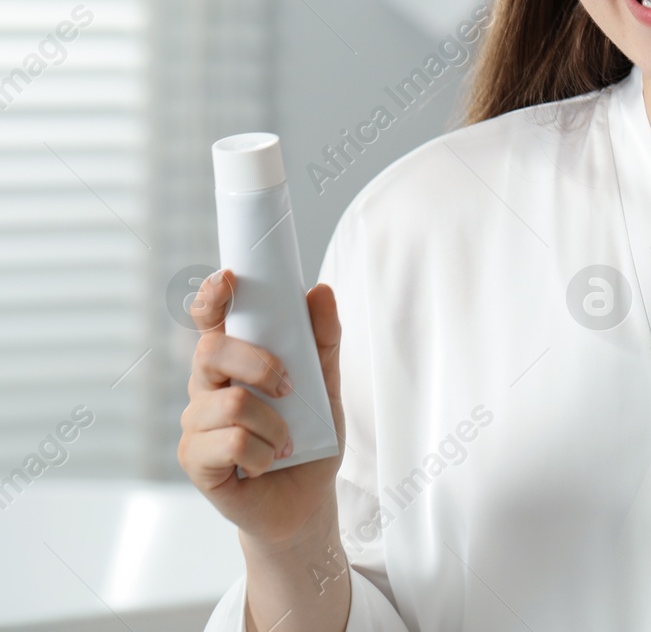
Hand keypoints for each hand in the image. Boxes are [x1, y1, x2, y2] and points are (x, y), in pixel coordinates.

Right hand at [177, 268, 344, 550]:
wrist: (306, 501)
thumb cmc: (310, 438)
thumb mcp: (327, 386)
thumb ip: (323, 341)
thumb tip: (320, 291)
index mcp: (233, 363)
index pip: (212, 321)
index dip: (213, 298)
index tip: (229, 278)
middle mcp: (206, 387)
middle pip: (212, 352)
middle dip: (259, 364)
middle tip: (291, 387)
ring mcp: (195, 424)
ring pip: (230, 403)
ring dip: (273, 424)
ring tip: (285, 442)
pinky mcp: (195, 460)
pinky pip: (229, 442)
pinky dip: (261, 453)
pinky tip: (265, 463)